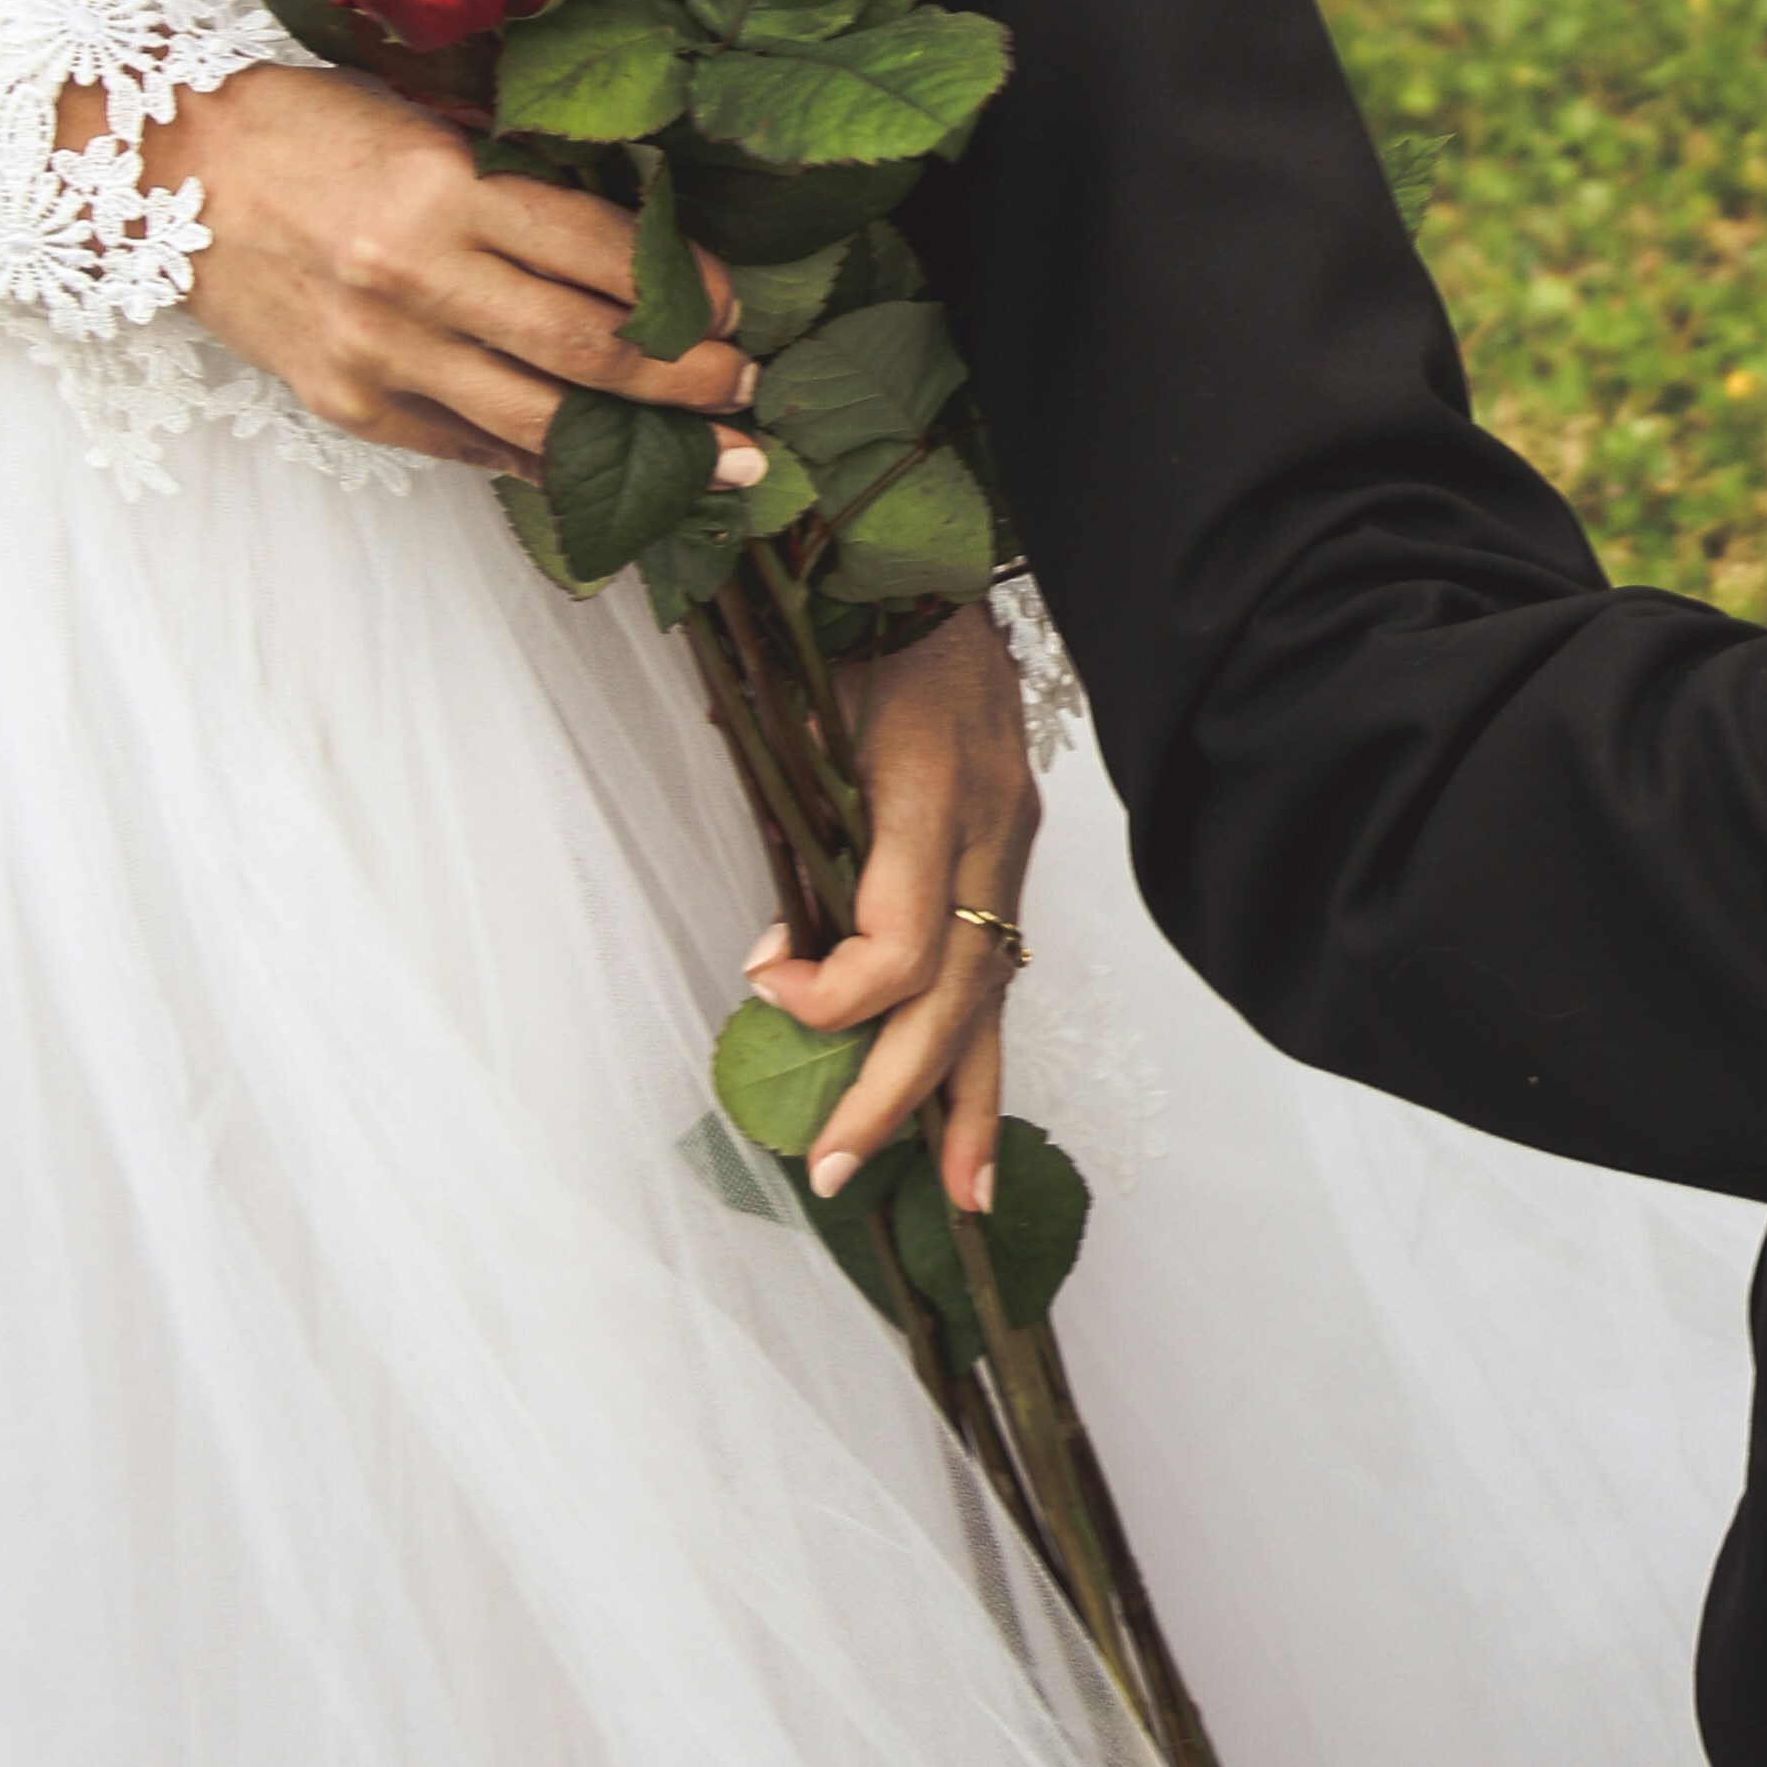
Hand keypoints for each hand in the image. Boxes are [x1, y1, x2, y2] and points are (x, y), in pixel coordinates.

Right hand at [145, 57, 766, 476]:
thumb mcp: (422, 119)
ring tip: (716, 459)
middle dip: (685, 380)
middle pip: (584, 346)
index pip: (598, 249)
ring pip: (536, 419)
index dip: (683, 287)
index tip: (733, 306)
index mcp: (446, 187)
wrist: (165, 174)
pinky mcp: (346, 405)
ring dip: (637, 445)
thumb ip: (516, 174)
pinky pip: (465, 446)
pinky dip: (538, 459)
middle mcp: (416, 276)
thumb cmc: (306, 127)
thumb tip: (633, 232)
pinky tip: (598, 469)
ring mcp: (378, 353)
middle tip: (749, 390)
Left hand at [738, 601, 1040, 1213]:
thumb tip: (769, 942)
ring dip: (966, 1102)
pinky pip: (1001, 966)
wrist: (929, 565)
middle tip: (833, 1166)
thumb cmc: (849, 622)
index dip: (828, 992)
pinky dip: (986, 1052)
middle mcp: (985, 826)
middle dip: (895, 1091)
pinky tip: (979, 1125)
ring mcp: (1007, 842)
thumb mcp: (803, 701)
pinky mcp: (1009, 850)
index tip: (757, 976)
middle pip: (953, 989)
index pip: (899, 940)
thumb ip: (792, 810)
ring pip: (996, 993)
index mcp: (929, 786)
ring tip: (958, 1200)